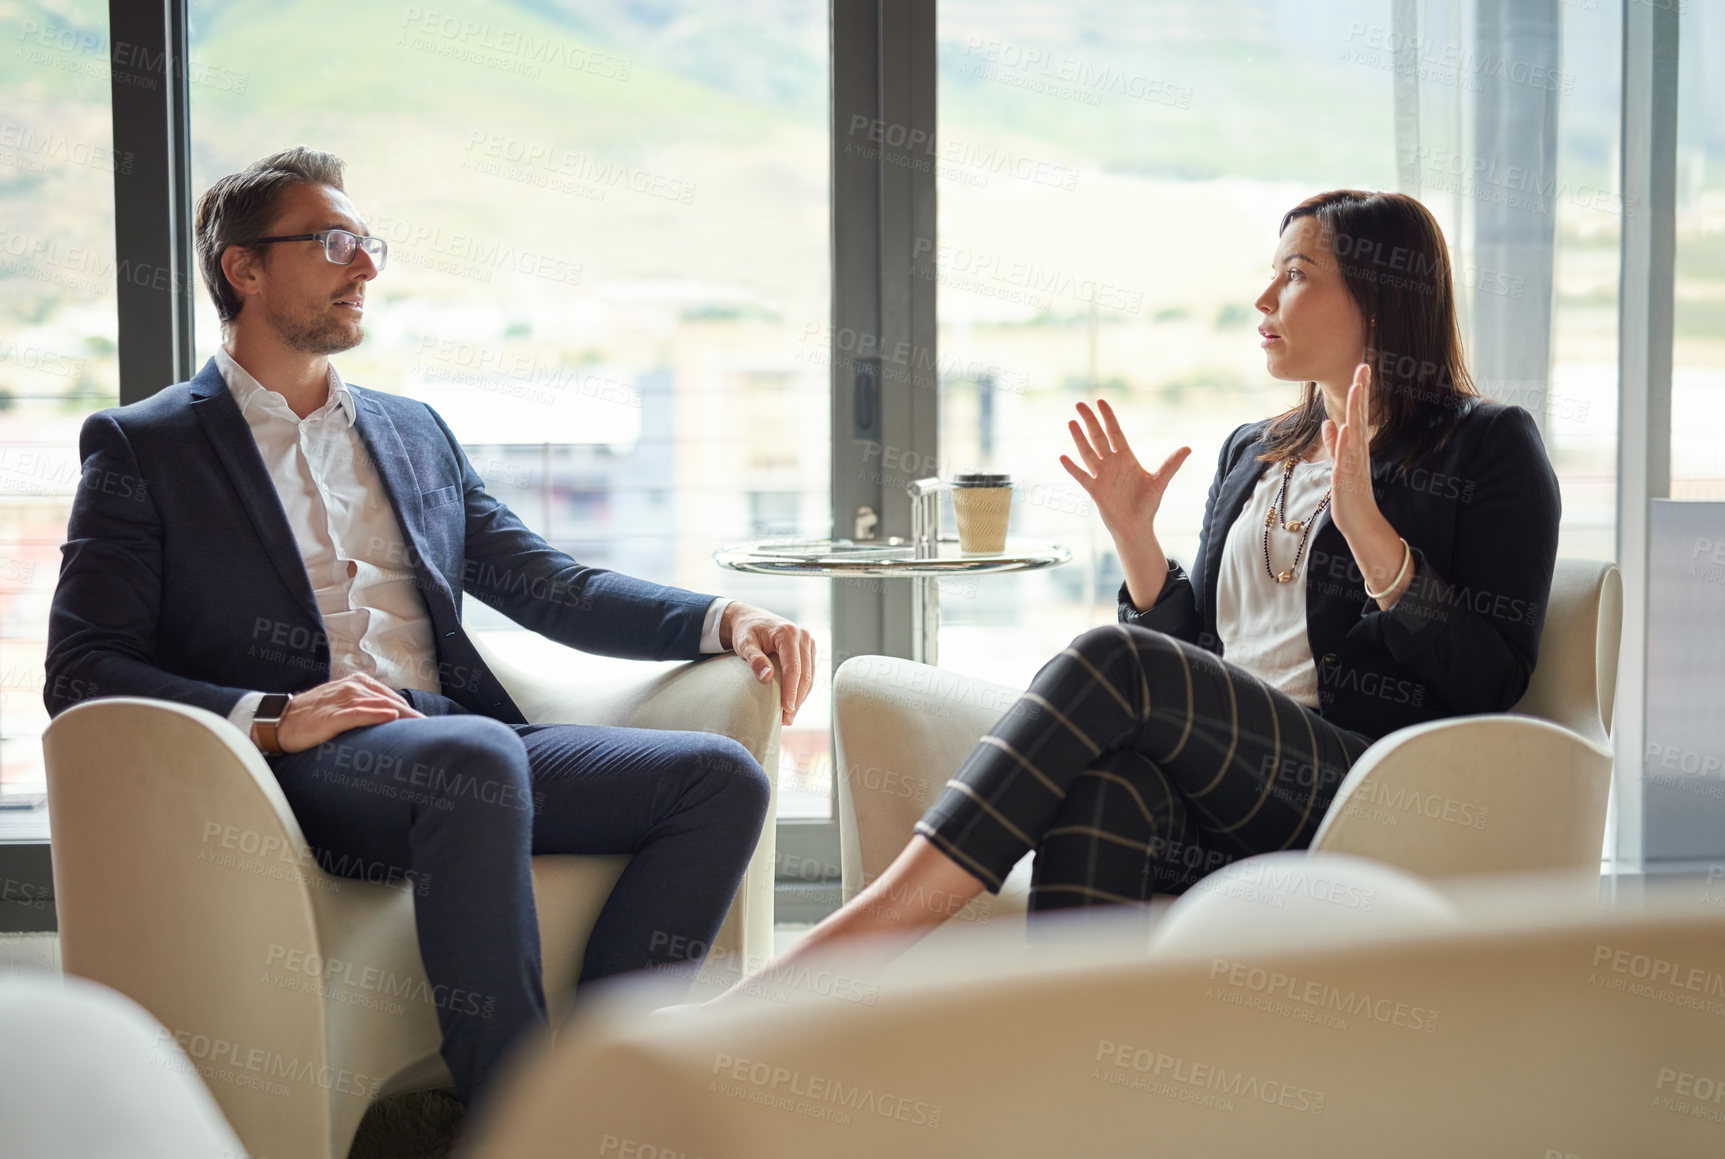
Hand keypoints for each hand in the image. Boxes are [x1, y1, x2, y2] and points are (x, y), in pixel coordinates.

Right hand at [264, 672, 424, 753]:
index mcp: (358, 684)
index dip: (411, 713)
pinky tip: (391, 717)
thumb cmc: (312, 717)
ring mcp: (341, 700)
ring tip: (420, 727)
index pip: (392, 698)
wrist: (278, 722)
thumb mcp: (341, 707)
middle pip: (391, 701)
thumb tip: (390, 722)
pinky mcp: (331, 715)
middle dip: (412, 716)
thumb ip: (365, 709)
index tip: (428, 726)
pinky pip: (358, 712)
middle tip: (432, 730)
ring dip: (402, 716)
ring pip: (379, 704)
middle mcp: (352, 687)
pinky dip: (376, 713)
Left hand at [720, 602, 817, 725]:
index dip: (791, 690)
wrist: (751, 619)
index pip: (794, 667)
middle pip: (805, 674)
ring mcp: (809, 643)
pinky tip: (793, 704)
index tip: (787, 708)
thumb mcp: (744, 643)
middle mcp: (803, 637)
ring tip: (789, 717)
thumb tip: (767, 677)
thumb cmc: (746, 632)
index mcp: (788, 633)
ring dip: (801, 697)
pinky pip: (809, 674)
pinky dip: (802, 690)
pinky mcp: (809, 651)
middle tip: (787, 720)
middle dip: (798, 699)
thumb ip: (754, 659)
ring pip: (810, 676)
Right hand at [1058, 399, 1190, 544]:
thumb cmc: (1148, 505)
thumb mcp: (1159, 482)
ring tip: (1071, 422)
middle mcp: (1112, 464)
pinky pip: (1082, 476)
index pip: (1115, 433)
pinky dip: (1072, 468)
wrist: (1136, 527)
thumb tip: (1188, 448)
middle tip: (1079, 404)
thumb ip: (1171, 465)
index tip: (1100, 401)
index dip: (1108, 417)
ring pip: (1088, 453)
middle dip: (1089, 421)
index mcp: (1127, 459)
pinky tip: (1063, 457)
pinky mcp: (1095, 490)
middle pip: (1098, 438)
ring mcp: (1102, 476)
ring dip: (1079, 438)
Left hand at [1319, 364, 1383, 539]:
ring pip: (1355, 430)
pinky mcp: (1347, 476)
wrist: (1358, 520)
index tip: (1362, 368)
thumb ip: (1334, 442)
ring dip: (1356, 410)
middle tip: (1364, 366)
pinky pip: (1346, 456)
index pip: (1358, 412)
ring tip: (1356, 388)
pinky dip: (1345, 441)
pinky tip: (1345, 426)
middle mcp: (1358, 450)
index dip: (1359, 390)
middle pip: (1360, 415)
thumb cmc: (1350, 492)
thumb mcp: (1339, 462)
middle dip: (1361, 391)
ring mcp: (1354, 462)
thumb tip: (1329, 423)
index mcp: (1356, 445)